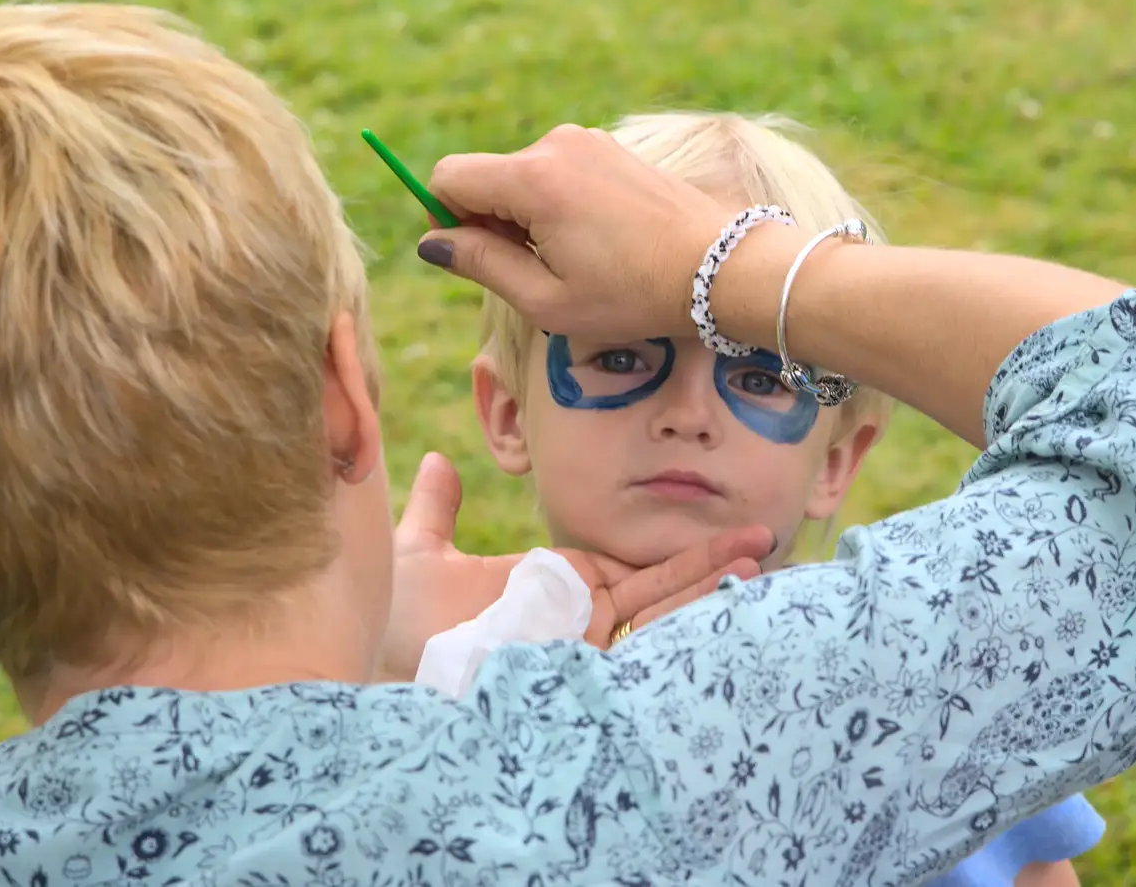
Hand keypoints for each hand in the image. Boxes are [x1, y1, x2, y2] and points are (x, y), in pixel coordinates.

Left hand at [380, 452, 773, 681]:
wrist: (370, 670)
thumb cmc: (390, 623)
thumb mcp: (418, 556)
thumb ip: (438, 512)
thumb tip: (435, 460)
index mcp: (553, 589)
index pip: (632, 569)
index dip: (681, 551)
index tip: (730, 532)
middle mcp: (575, 622)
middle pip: (659, 591)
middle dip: (710, 564)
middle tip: (765, 537)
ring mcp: (579, 652)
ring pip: (656, 619)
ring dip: (706, 592)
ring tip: (758, 562)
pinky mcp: (576, 675)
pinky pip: (635, 652)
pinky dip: (676, 629)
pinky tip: (719, 609)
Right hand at [417, 124, 736, 341]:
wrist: (719, 267)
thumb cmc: (633, 295)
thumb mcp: (547, 299)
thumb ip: (482, 265)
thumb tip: (433, 244)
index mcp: (533, 179)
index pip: (448, 176)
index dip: (445, 219)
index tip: (477, 257)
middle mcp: (555, 145)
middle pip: (484, 175)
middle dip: (489, 222)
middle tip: (535, 272)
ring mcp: (586, 141)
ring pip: (520, 176)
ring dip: (525, 216)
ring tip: (574, 261)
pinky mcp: (608, 147)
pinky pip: (555, 171)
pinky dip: (555, 205)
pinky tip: (595, 242)